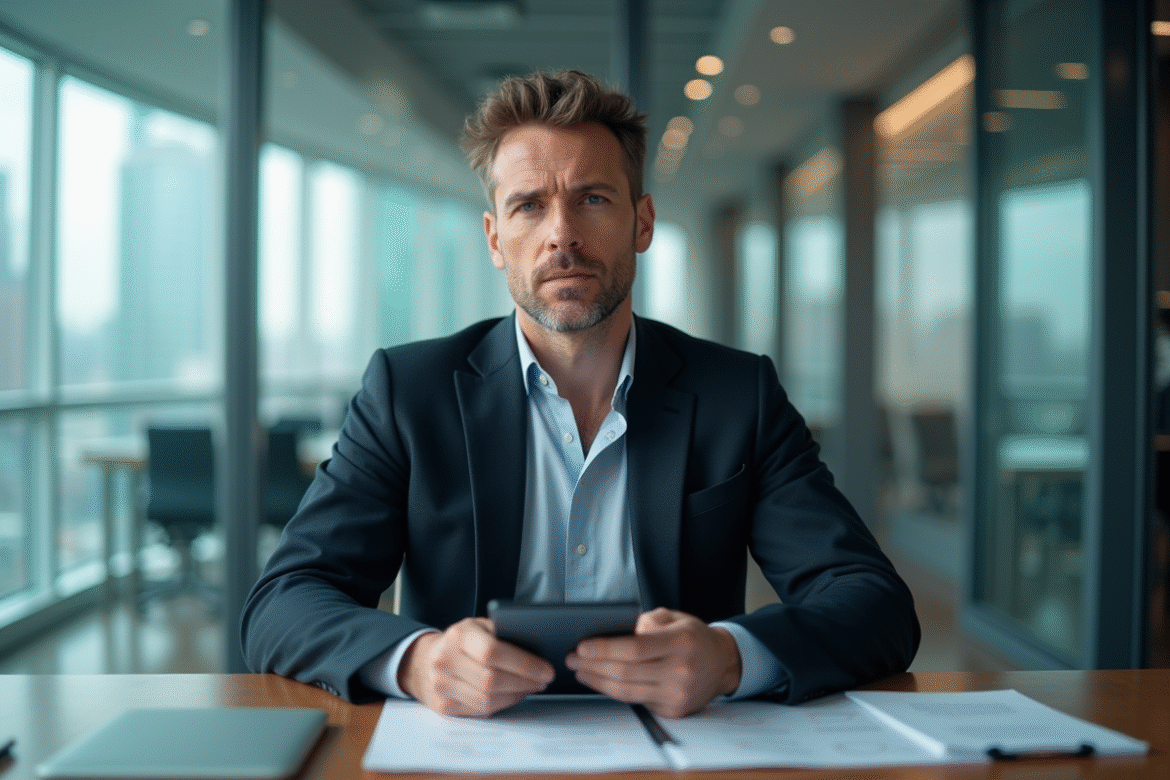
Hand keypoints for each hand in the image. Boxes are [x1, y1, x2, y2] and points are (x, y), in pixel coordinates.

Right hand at [398, 617, 554, 716]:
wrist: (425, 660)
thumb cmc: (462, 641)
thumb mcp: (479, 626)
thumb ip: (503, 634)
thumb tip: (539, 650)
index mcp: (459, 636)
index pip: (493, 652)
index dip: (524, 664)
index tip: (546, 669)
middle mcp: (445, 660)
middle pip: (492, 680)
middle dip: (525, 682)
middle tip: (544, 680)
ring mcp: (442, 685)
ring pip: (487, 700)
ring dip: (516, 696)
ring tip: (531, 687)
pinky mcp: (444, 706)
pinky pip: (480, 711)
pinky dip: (502, 704)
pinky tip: (513, 695)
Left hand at [565, 607, 741, 718]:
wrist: (722, 663)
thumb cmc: (692, 637)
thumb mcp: (674, 617)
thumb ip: (646, 622)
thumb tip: (618, 635)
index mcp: (681, 642)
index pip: (634, 649)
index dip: (604, 649)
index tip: (582, 647)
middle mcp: (681, 671)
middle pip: (626, 672)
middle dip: (593, 666)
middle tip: (572, 660)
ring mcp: (678, 695)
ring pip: (627, 692)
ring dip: (598, 682)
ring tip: (581, 672)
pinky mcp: (674, 711)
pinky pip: (636, 702)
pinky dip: (615, 691)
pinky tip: (601, 682)